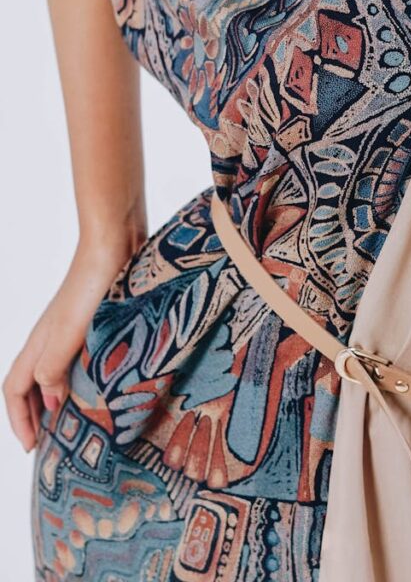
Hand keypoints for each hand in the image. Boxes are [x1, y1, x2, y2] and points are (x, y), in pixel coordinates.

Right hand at [3, 242, 130, 450]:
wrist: (116, 243)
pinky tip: (105, 386)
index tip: (32, 447)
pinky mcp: (96, 320)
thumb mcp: (71, 333)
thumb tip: (51, 402)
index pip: (14, 389)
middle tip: (54, 443)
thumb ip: (54, 368)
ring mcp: (73, 328)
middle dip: (37, 415)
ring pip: (57, 371)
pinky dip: (84, 378)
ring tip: (78, 423)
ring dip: (62, 398)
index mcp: (38, 343)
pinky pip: (80, 358)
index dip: (18, 419)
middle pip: (32, 384)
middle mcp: (51, 338)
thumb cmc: (93, 285)